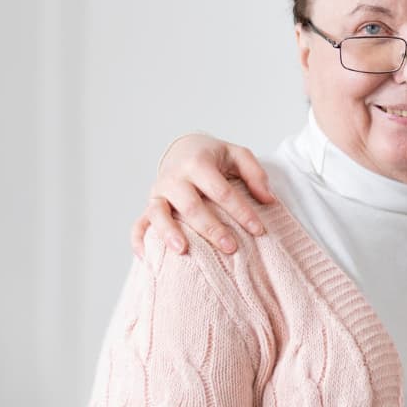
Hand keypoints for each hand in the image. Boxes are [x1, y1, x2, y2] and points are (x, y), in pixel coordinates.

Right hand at [129, 133, 275, 257]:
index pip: (221, 191)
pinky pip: (139, 224)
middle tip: (231, 247)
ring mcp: (158, 192)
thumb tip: (268, 200)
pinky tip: (146, 258)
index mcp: (198, 163)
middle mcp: (174, 177)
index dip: (241, 211)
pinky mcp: (149, 205)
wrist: (183, 148)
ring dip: (169, 232)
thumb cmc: (214, 157)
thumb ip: (255, 174)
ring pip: (159, 213)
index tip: (258, 230)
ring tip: (183, 250)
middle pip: (191, 205)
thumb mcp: (237, 155)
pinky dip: (138, 240)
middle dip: (211, 228)